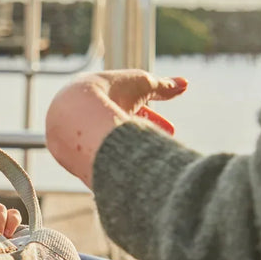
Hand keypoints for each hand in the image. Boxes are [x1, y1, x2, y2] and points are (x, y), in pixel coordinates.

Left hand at [45, 70, 186, 185]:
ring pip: (110, 147)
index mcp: (103, 100)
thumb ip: (163, 86)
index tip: (170, 130)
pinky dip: (118, 165)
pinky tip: (133, 176)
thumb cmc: (110, 91)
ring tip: (156, 163)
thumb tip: (185, 84)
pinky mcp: (76, 159)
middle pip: (120, 130)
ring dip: (133, 152)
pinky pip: (100, 164)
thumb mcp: (142, 84)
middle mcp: (90, 118)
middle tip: (165, 146)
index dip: (151, 119)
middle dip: (145, 137)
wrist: (78, 114)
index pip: (130, 111)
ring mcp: (81, 138)